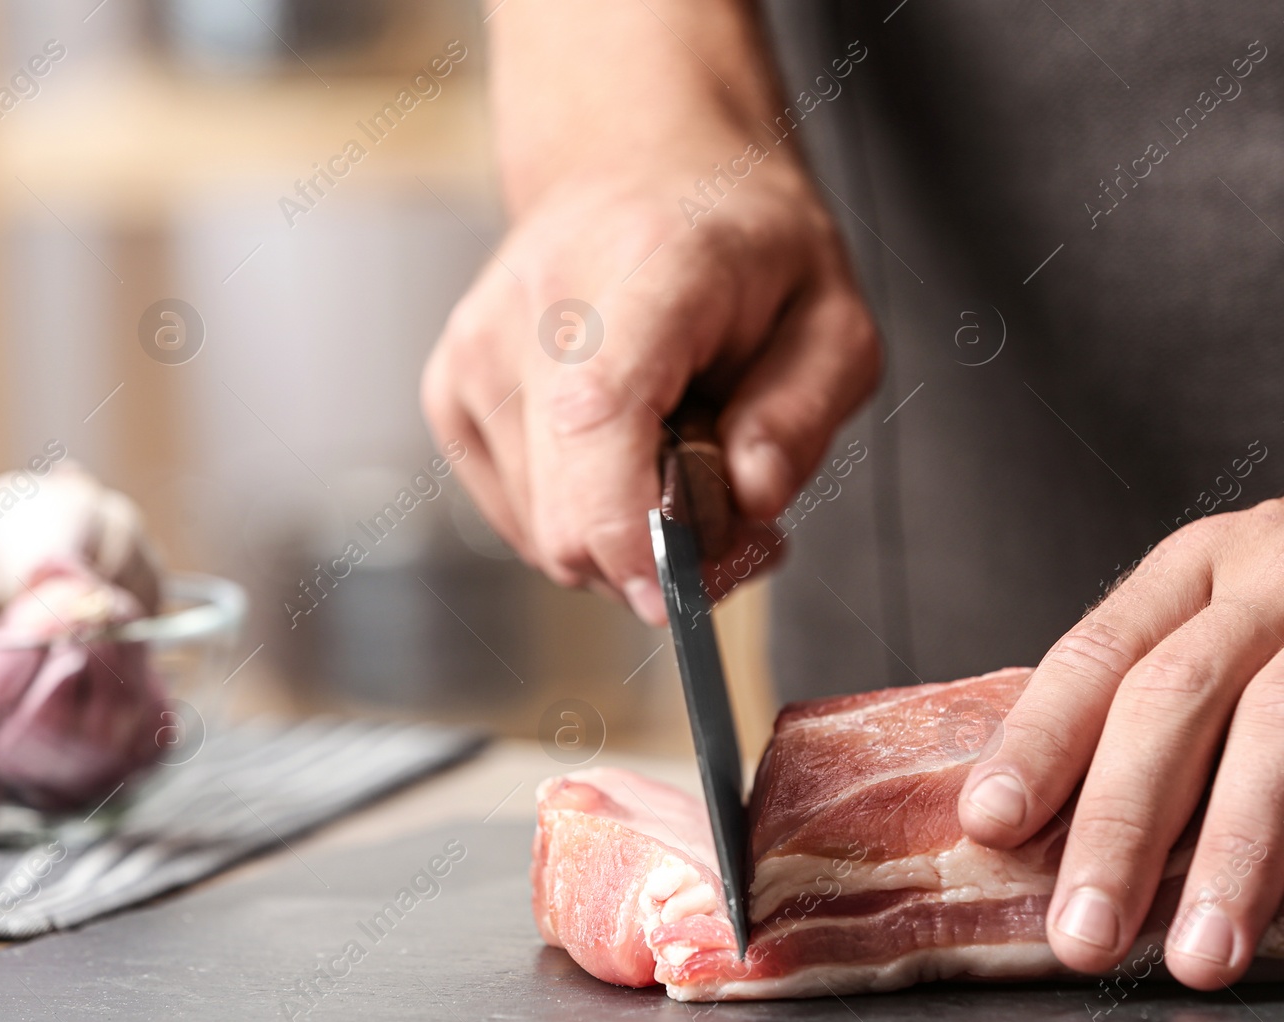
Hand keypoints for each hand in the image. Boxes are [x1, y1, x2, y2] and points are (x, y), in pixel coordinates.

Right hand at [422, 166, 878, 622]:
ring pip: (548, 535)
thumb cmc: (743, 246)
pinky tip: (629, 459)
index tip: (681, 592)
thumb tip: (747, 504)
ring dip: (628, 538)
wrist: (640, 168)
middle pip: (567, 513)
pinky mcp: (449, 393)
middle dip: (661, 557)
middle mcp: (536, 306)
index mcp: (646, 268)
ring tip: (685, 464)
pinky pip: (525, 520)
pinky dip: (586, 515)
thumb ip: (802, 417)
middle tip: (737, 517)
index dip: (632, 534)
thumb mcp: (834, 317)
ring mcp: (476, 352)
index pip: (600, 419)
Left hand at [958, 419, 1283, 987]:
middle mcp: (1283, 568)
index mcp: (1205, 566)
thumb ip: (1181, 677)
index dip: (1039, 739)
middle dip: (1122, 825)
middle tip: (1085, 935)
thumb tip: (1066, 808)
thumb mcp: (1252, 593)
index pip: (1101, 651)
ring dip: (1242, 847)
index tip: (991, 825)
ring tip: (1207, 951)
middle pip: (1177, 697)